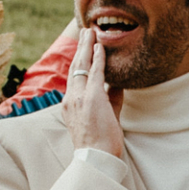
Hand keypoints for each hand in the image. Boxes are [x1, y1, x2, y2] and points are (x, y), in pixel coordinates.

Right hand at [63, 26, 125, 158]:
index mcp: (71, 104)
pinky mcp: (92, 98)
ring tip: (91, 32)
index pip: (74, 77)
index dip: (79, 61)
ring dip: (87, 47)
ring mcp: (80, 98)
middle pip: (75, 67)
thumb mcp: (104, 116)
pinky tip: (100, 47)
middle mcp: (71, 99)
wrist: (96, 158)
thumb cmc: (100, 143)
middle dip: (81, 48)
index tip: (83, 48)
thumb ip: (110, 98)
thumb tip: (117, 84)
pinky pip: (95, 73)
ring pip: (82, 66)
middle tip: (85, 32)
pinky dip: (98, 58)